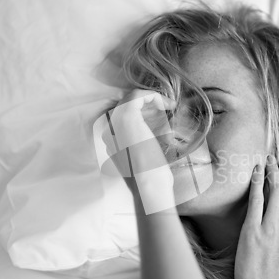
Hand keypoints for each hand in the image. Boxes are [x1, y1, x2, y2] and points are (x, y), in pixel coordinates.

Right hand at [108, 89, 177, 213]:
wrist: (150, 182)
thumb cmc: (151, 174)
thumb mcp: (147, 154)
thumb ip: (146, 140)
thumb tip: (163, 130)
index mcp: (112, 139)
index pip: (126, 115)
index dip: (145, 112)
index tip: (162, 114)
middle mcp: (110, 129)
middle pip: (128, 105)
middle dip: (149, 105)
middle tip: (167, 108)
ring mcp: (116, 121)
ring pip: (132, 98)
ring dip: (152, 99)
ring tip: (169, 105)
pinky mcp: (127, 115)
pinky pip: (138, 95)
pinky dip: (154, 96)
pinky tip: (167, 104)